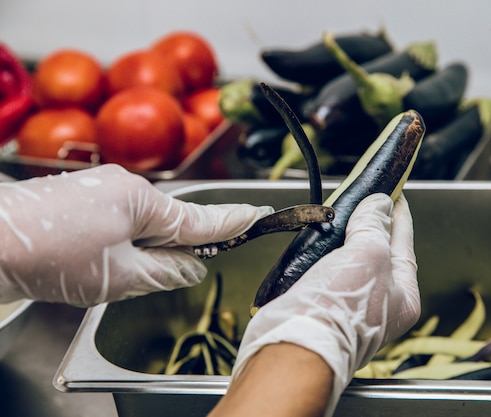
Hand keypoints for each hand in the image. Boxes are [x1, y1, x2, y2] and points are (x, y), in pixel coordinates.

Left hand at [0, 164, 272, 305]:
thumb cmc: (51, 255)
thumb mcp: (120, 276)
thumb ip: (165, 271)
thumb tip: (192, 267)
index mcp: (142, 200)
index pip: (201, 218)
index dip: (233, 222)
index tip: (258, 215)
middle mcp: (125, 186)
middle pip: (168, 221)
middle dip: (169, 249)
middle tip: (150, 275)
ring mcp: (101, 187)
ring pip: (140, 223)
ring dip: (137, 248)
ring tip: (106, 272)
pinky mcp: (81, 197)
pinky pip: (117, 219)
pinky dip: (117, 241)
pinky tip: (94, 259)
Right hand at [231, 193, 420, 415]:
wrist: (295, 342)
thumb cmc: (340, 310)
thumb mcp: (368, 255)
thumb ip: (375, 226)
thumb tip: (380, 205)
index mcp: (403, 296)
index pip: (405, 245)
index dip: (398, 216)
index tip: (394, 194)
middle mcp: (379, 304)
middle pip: (378, 252)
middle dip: (371, 224)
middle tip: (367, 197)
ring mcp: (349, 306)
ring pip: (350, 260)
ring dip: (344, 237)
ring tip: (342, 211)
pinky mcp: (321, 305)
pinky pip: (327, 270)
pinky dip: (324, 252)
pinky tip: (319, 237)